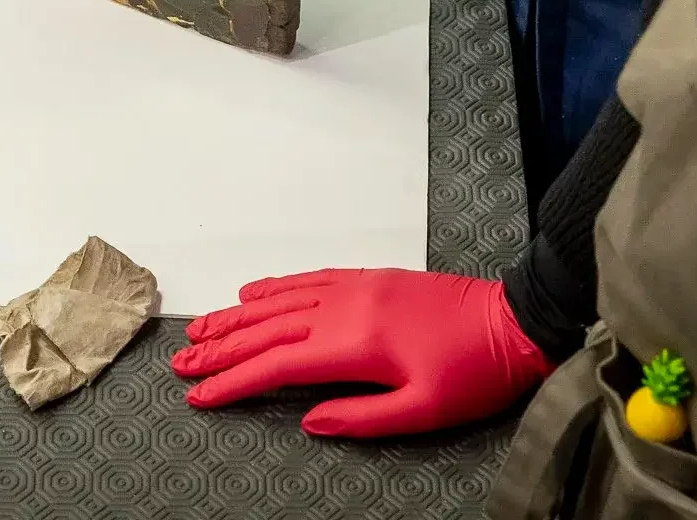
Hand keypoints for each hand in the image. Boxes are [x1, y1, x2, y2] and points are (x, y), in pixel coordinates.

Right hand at [171, 270, 551, 437]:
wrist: (514, 320)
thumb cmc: (474, 372)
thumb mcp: (424, 410)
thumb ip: (361, 417)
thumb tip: (308, 419)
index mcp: (355, 344)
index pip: (277, 365)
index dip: (234, 380)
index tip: (200, 394)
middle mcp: (345, 308)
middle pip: (266, 329)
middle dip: (220, 347)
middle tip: (182, 361)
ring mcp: (354, 287)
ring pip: (279, 300)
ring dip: (235, 316)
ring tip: (201, 329)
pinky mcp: (368, 277)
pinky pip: (308, 278)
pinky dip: (274, 286)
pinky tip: (251, 293)